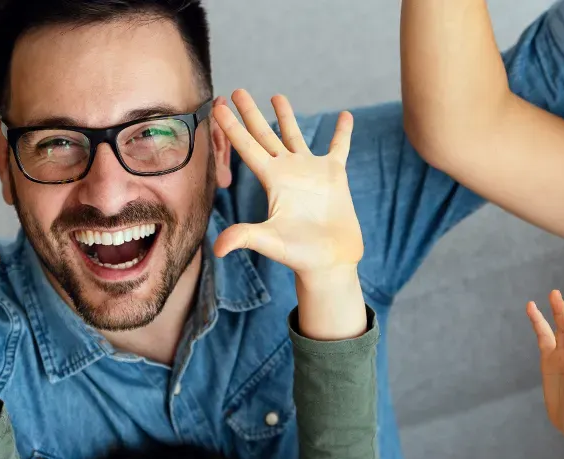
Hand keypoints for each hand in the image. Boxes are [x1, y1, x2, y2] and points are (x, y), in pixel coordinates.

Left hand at [210, 89, 361, 283]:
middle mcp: (288, 171)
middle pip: (265, 135)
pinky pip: (339, 148)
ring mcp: (311, 172)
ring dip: (286, 116)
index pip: (247, 147)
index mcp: (272, 180)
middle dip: (251, 113)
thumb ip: (245, 237)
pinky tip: (345, 115)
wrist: (328, 262)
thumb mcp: (270, 242)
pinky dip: (342, 133)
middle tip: (238, 91)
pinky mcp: (334, 176)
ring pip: (295, 136)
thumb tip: (218, 248)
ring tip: (277, 95)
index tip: (220, 107)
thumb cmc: (298, 254)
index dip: (232, 128)